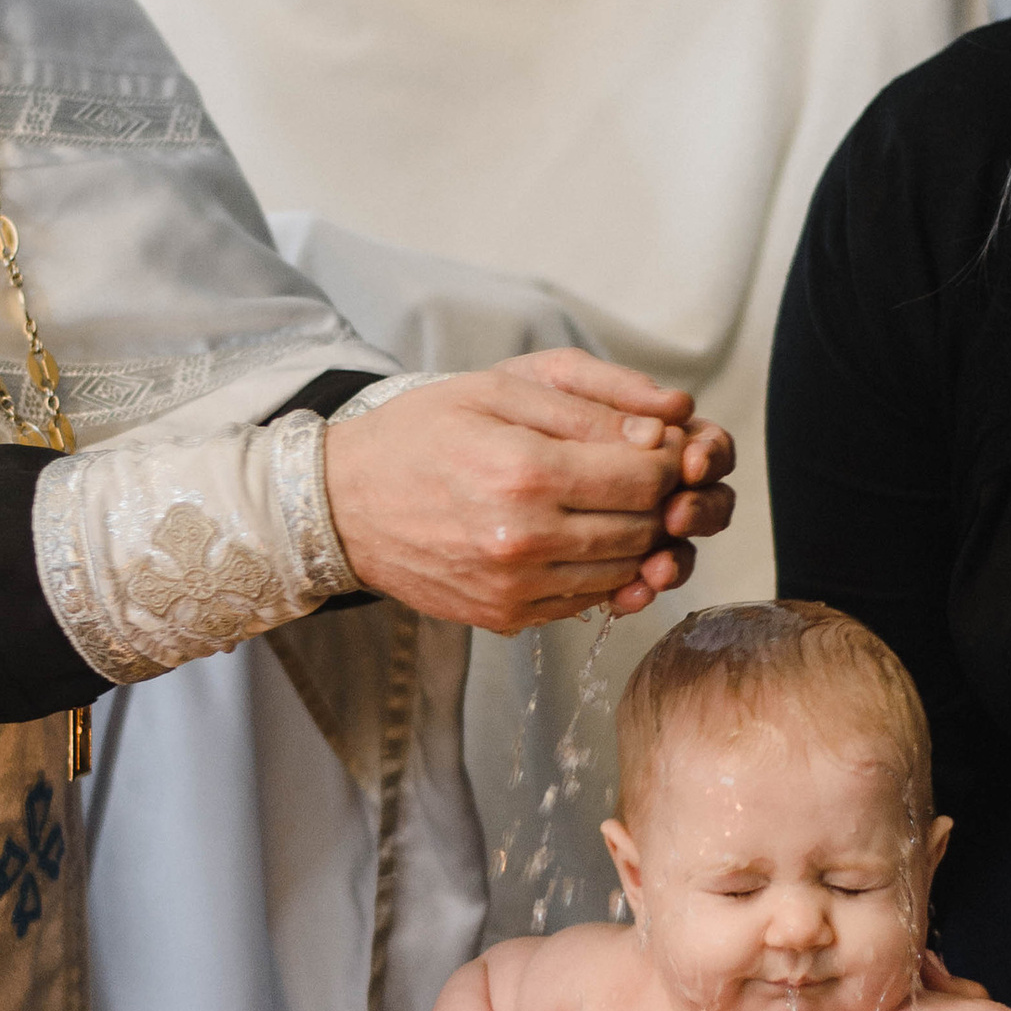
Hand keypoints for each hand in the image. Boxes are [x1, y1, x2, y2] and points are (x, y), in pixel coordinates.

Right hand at [325, 355, 734, 634]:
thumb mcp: (494, 392)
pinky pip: (586, 600)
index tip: (654, 445)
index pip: (646, 478)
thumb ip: (583, 411)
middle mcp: (523, 541)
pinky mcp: (506, 617)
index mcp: (524, 474)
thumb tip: (659, 434)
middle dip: (658, 500)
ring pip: (623, 571)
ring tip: (607, 504)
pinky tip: (576, 537)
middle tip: (636, 474)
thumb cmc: (417, 435)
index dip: (667, 459)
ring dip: (635, 539)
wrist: (343, 507)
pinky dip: (599, 571)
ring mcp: (514, 589)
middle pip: (643, 529)